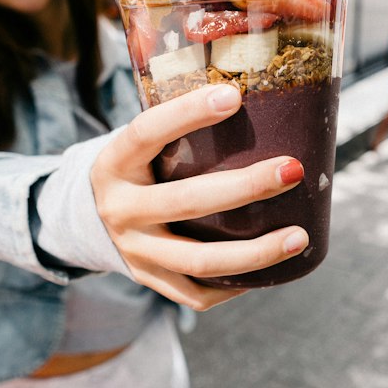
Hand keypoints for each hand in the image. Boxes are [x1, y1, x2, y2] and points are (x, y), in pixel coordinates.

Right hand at [90, 84, 307, 309]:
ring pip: (200, 260)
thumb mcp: (139, 143)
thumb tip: (256, 95)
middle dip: (246, 187)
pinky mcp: (148, 279)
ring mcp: (134, 251)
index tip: (233, 97)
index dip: (186, 114)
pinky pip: (196, 292)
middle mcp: (120, 210)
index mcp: (115, 164)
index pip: (145, 133)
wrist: (88, 218)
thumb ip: (178, 126)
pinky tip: (269, 270)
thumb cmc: (137, 168)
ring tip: (299, 237)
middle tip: (292, 170)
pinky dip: (235, 284)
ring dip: (256, 252)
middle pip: (187, 202)